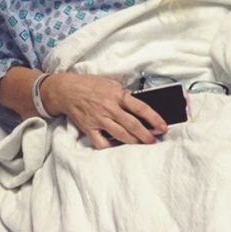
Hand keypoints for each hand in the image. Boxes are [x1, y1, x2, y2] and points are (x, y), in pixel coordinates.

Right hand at [42, 74, 167, 148]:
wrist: (67, 90)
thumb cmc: (90, 85)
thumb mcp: (111, 83)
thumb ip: (124, 93)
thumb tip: (138, 104)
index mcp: (117, 95)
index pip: (140, 108)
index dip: (154, 118)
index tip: (163, 127)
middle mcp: (109, 108)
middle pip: (132, 125)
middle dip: (146, 135)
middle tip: (154, 140)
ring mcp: (99, 120)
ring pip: (120, 135)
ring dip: (133, 142)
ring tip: (142, 145)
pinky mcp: (89, 129)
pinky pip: (101, 143)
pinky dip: (110, 147)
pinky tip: (118, 149)